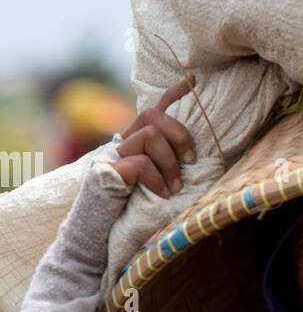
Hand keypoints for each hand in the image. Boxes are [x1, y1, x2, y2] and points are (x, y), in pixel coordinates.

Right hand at [112, 75, 197, 198]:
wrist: (98, 231)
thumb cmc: (131, 210)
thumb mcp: (157, 184)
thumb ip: (168, 167)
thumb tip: (194, 161)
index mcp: (134, 143)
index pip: (153, 110)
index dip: (173, 93)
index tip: (192, 80)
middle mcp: (121, 143)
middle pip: (152, 115)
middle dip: (179, 135)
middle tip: (191, 161)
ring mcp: (111, 154)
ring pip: (150, 135)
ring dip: (169, 162)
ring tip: (175, 187)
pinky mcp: (106, 169)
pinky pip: (141, 163)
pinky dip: (157, 179)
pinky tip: (163, 194)